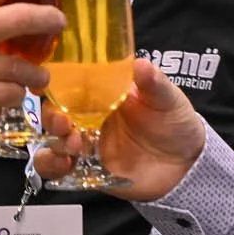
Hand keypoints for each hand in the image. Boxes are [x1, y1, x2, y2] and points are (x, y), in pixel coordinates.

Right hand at [31, 57, 205, 198]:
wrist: (188, 165)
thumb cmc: (176, 123)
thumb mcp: (168, 99)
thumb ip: (153, 83)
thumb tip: (140, 64)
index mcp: (103, 96)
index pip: (70, 86)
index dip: (54, 84)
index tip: (45, 84)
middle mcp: (90, 119)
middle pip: (55, 115)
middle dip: (52, 118)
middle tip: (65, 123)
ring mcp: (88, 145)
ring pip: (53, 142)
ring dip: (54, 143)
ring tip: (73, 146)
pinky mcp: (89, 170)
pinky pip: (60, 169)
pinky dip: (52, 167)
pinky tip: (64, 165)